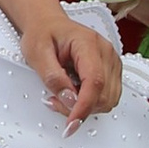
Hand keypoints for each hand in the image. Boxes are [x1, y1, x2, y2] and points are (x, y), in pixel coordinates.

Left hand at [19, 6, 122, 127]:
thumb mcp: (37, 53)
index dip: (83, 107)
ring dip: (86, 107)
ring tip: (63, 96)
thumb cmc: (43, 33)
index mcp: (88, 43)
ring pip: (109, 99)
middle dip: (80, 108)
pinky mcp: (111, 71)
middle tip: (54, 101)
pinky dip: (91, 102)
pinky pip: (108, 96)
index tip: (71, 123)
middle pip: (104, 94)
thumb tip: (68, 99)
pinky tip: (74, 94)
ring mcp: (111, 62)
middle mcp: (106, 52)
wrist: (48, 24)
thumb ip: (53, 77)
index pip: (94, 81)